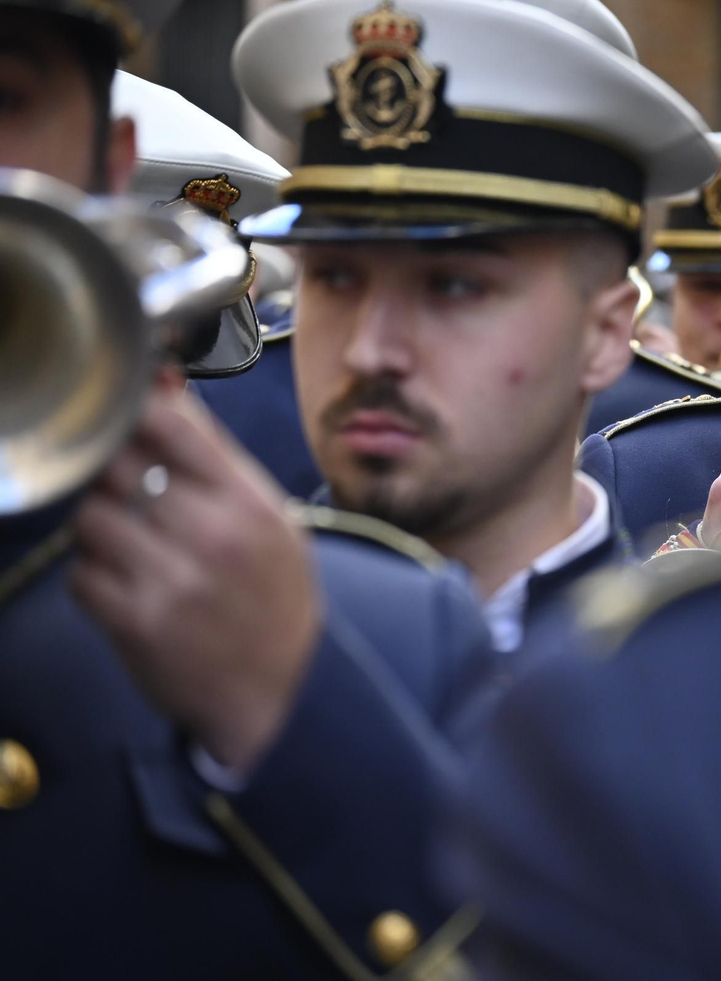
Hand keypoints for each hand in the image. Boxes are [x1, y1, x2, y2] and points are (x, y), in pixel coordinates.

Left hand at [68, 370, 321, 772]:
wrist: (286, 688)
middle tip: (128, 494)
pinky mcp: (137, 625)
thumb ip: (215, 456)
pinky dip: (93, 578)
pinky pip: (81, 576)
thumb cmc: (275, 593)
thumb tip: (163, 384)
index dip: (134, 415)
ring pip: (90, 518)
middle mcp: (212, 536)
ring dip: (98, 528)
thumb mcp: (269, 517)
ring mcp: (172, 582)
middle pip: (117, 466)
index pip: (169, 424)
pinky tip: (125, 586)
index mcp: (249, 502)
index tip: (128, 424)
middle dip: (111, 475)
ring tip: (128, 545)